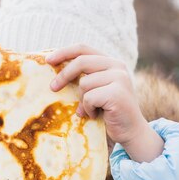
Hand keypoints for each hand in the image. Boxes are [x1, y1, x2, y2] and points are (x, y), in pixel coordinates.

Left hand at [45, 44, 162, 162]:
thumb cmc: (109, 111)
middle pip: (81, 62)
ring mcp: (119, 79)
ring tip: (90, 109)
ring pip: (84, 84)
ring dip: (82, 100)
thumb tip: (56, 72)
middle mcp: (118, 66)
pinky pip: (89, 98)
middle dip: (63, 75)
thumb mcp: (96, 89)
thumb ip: (84, 78)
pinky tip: (97, 114)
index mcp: (111, 62)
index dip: (64, 52)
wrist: (130, 130)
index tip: (48, 60)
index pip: (84, 49)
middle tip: (52, 88)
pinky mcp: (117, 94)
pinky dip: (88, 109)